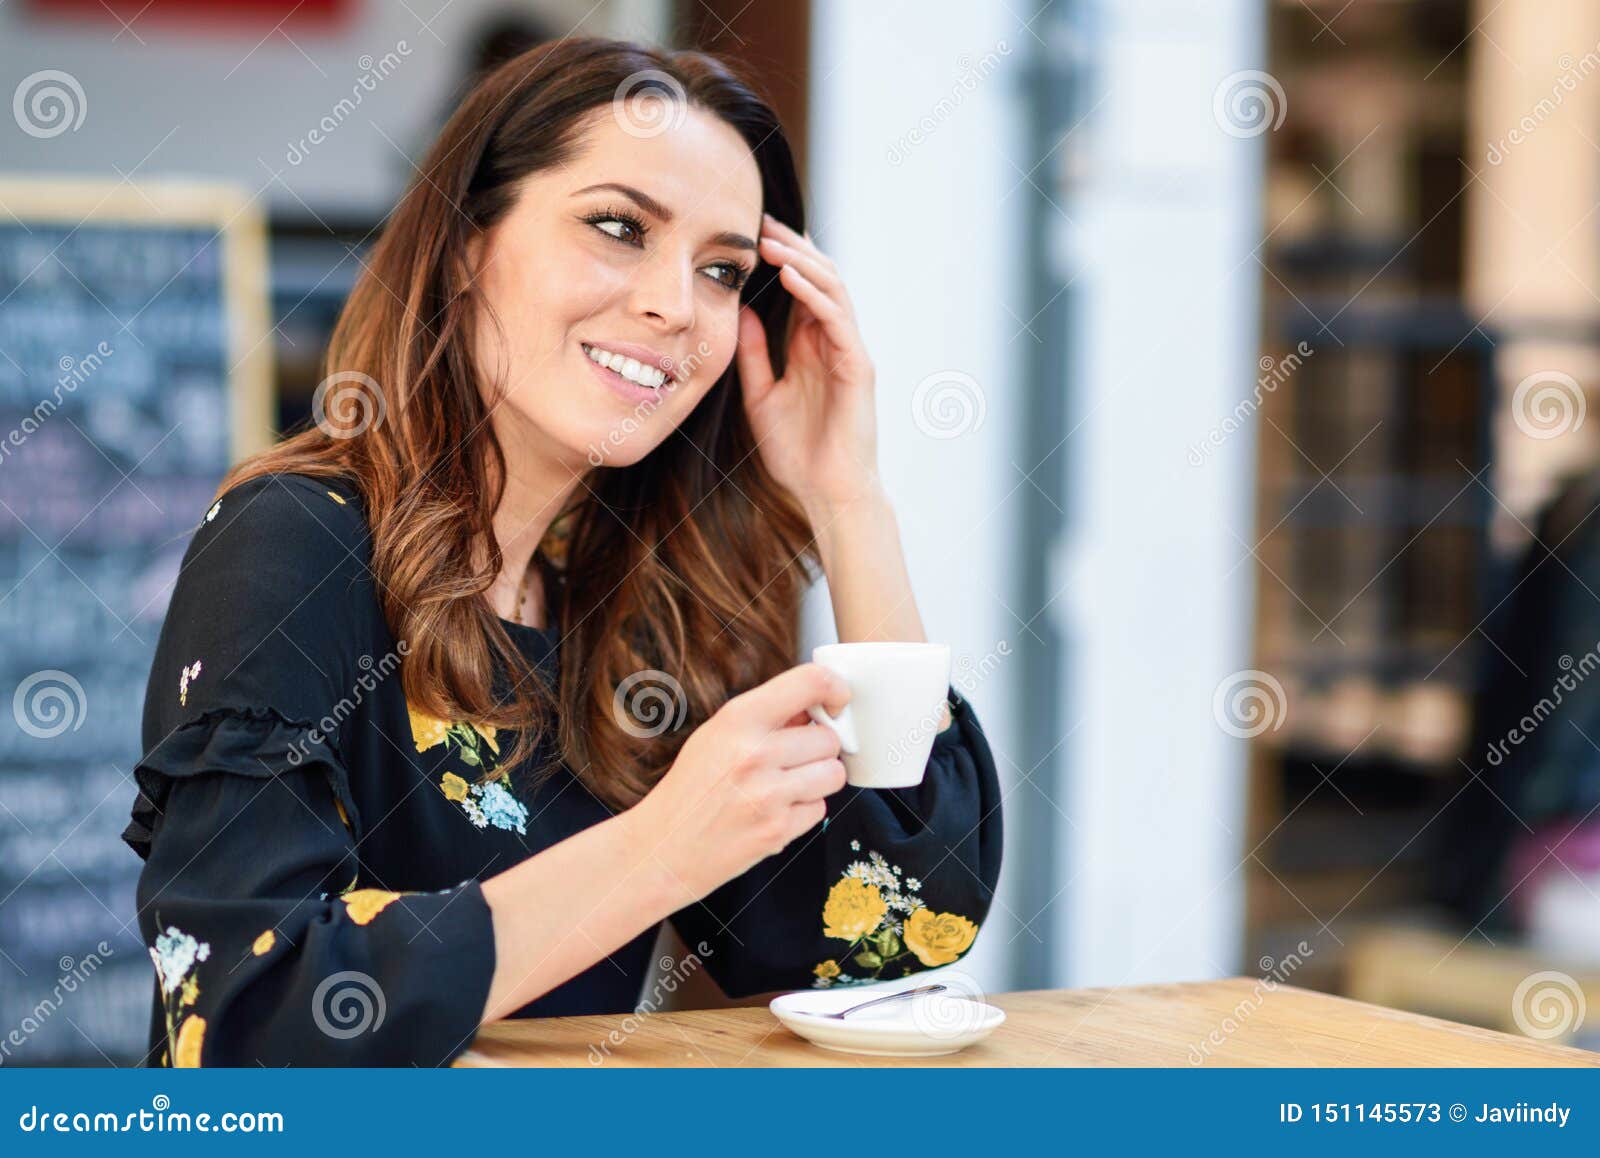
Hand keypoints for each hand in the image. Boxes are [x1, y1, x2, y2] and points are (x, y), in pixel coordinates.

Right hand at [633, 663, 851, 900]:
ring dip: (818, 779)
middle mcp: (755, 753)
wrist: (663, 848)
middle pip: (829, 738)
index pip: (810, 682)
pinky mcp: (778, 831)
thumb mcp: (716, 735)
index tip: (836, 701)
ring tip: (786, 785)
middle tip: (792, 759)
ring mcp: (768, 794)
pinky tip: (775, 810)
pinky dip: (805, 810)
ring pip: (834, 773)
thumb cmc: (691, 788)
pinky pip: (821, 809)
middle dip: (818, 748)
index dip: (834, 689)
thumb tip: (817, 707)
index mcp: (738, 719)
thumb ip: (766, 717)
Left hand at [737, 213, 881, 521]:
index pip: (800, 289)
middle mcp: (834, 342)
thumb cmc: (798, 452)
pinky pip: (837, 319)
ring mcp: (849, 352)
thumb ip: (754, 353)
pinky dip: (814, 294)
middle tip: (759, 222)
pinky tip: (790, 276)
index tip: (748, 234)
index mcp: (812, 347)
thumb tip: (740, 310)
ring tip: (771, 239)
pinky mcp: (858, 366)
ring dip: (801, 261)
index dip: (780, 258)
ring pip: (832, 289)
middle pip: (819, 278)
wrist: (826, 492)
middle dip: (791, 247)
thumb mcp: (761, 395)